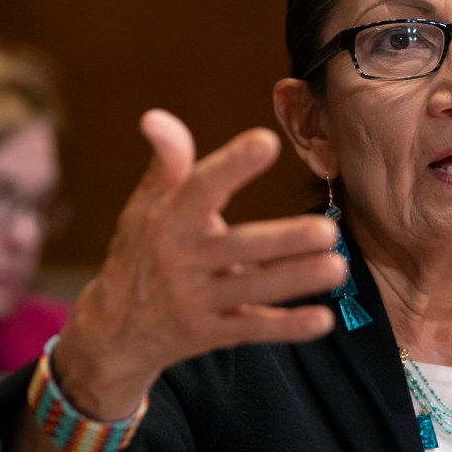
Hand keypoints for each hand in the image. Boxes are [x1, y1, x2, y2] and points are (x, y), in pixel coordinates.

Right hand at [52, 109, 343, 418]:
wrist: (113, 329)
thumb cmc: (141, 251)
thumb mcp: (147, 206)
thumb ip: (167, 163)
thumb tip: (155, 117)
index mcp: (171, 220)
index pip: (201, 188)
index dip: (232, 165)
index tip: (266, 141)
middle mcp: (183, 260)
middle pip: (239, 248)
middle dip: (284, 241)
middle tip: (329, 230)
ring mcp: (197, 300)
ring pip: (253, 290)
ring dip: (296, 280)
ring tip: (338, 267)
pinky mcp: (209, 333)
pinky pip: (252, 329)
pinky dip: (287, 328)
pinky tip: (322, 319)